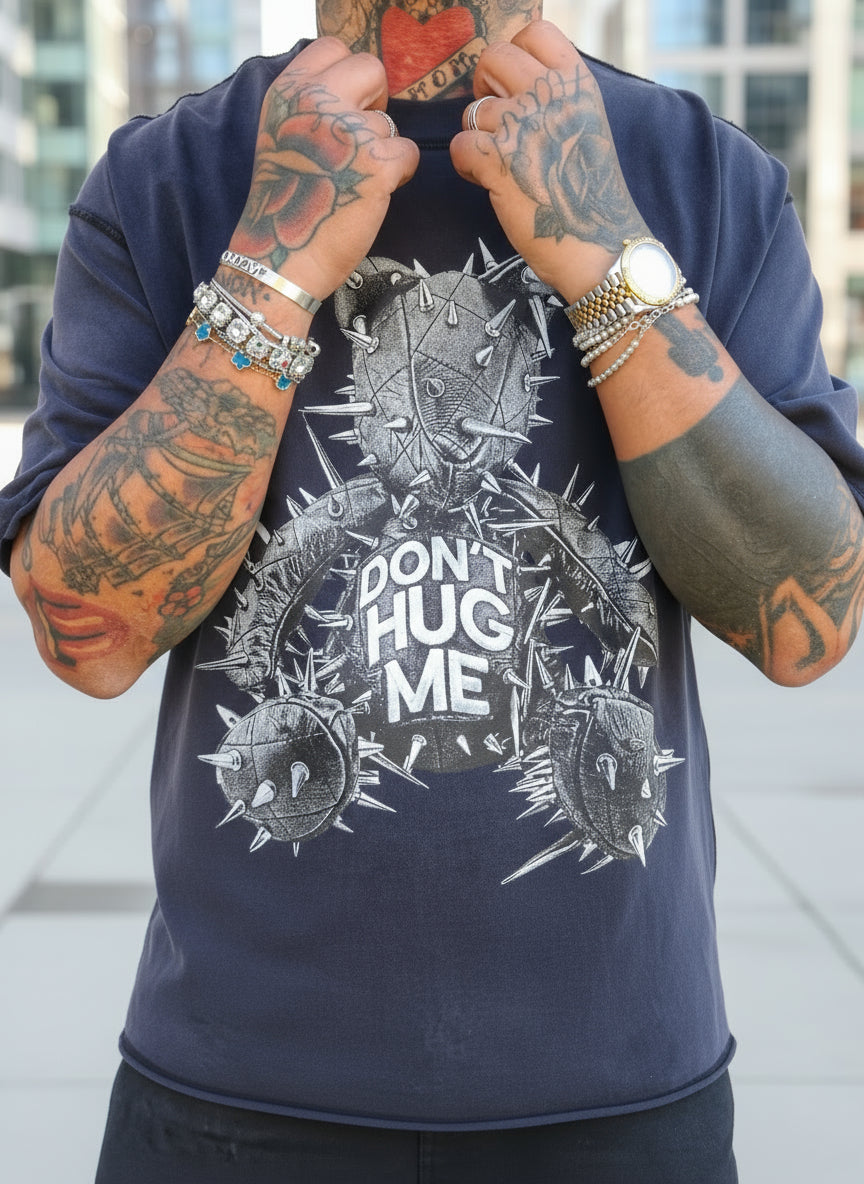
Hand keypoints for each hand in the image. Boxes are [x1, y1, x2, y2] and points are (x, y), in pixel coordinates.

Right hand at [229, 38, 418, 305]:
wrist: (281, 257)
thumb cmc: (285, 201)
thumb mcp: (280, 134)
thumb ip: (311, 104)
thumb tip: (359, 90)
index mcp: (288, 91)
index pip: (334, 48)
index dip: (350, 76)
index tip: (346, 105)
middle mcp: (315, 102)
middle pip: (371, 69)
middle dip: (375, 102)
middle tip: (361, 139)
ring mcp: (348, 131)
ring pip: (389, 123)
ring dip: (381, 150)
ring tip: (353, 181)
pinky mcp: (377, 165)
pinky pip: (408, 153)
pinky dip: (397, 175)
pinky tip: (371, 194)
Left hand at [450, 21, 649, 301]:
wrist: (599, 247)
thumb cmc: (590, 197)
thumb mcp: (587, 128)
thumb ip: (558, 99)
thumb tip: (513, 84)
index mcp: (579, 84)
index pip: (534, 33)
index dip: (512, 56)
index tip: (512, 86)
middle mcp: (552, 95)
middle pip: (493, 58)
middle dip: (485, 90)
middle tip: (496, 125)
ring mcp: (525, 125)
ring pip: (474, 111)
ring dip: (479, 138)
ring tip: (502, 166)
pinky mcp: (499, 161)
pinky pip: (459, 145)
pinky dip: (467, 166)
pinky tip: (488, 182)